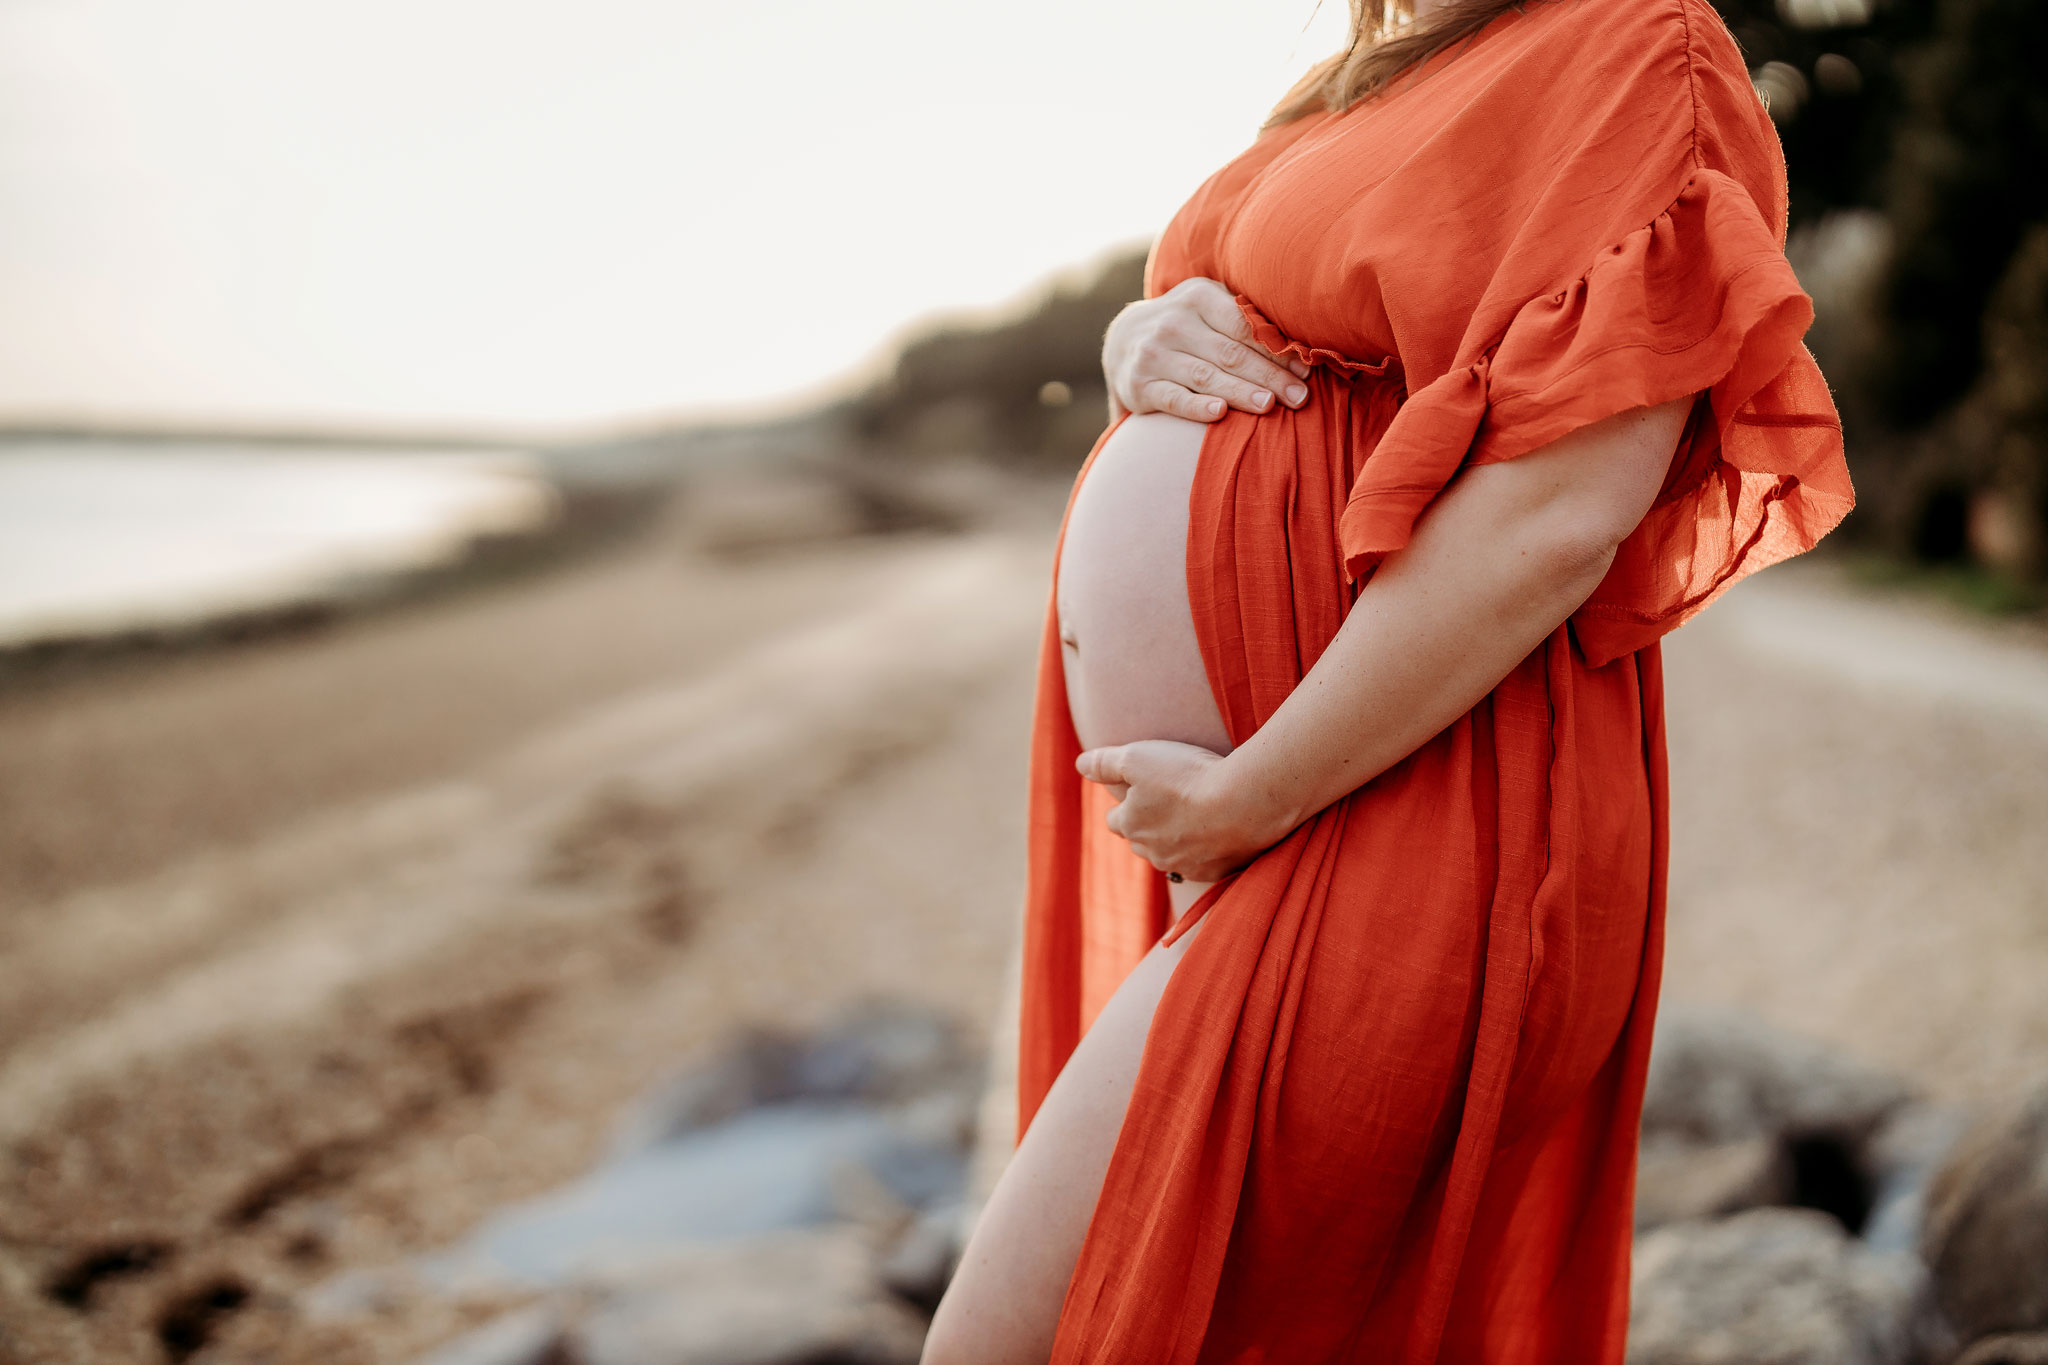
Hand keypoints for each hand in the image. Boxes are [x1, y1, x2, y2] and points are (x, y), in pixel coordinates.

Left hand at [1074, 740, 1289, 882]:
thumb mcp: (1136, 757)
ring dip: (1178, 840)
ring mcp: (1185, 866)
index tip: (1139, 792)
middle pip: (1141, 841)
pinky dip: (1208, 850)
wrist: (1242, 804)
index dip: (1124, 806)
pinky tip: (1220, 831)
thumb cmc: (1186, 776)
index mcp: (1131, 826)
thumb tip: (1081, 765)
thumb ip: (1104, 762)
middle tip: (1168, 803)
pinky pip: (1204, 863)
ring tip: (1196, 817)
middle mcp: (1153, 853)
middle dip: (1149, 826)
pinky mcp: (1216, 873)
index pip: (1115, 820)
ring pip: (1171, 855)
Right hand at [1103, 277, 1310, 423]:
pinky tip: (1220, 413)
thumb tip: (1302, 339)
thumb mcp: (1208, 305)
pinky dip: (1196, 407)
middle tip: (1300, 397)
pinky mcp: (1139, 386)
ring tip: (1270, 406)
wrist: (1123, 341)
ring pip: (1205, 377)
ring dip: (1241, 392)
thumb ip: (1244, 314)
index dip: (1277, 349)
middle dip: (1269, 377)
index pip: (1244, 325)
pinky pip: (1173, 398)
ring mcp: (1154, 355)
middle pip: (1230, 353)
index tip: (1305, 370)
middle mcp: (1173, 323)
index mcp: (1198, 297)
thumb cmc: (1187, 324)